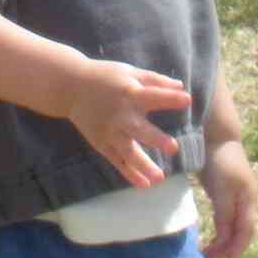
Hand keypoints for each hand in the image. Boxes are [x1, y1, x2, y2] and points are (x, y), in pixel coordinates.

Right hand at [64, 58, 190, 187]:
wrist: (70, 87)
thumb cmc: (105, 77)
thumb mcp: (129, 72)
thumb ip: (155, 80)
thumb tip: (182, 87)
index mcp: (130, 92)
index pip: (153, 95)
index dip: (170, 98)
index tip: (187, 100)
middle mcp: (120, 114)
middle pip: (139, 129)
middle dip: (156, 138)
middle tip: (173, 148)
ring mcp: (110, 131)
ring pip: (128, 151)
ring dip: (143, 165)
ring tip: (159, 178)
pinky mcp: (102, 143)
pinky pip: (117, 161)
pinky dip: (130, 174)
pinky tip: (145, 185)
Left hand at [198, 138, 257, 257]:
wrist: (216, 138)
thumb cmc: (220, 161)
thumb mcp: (222, 188)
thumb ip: (225, 213)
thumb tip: (226, 239)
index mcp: (248, 199)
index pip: (246, 230)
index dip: (238, 247)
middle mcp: (246, 201)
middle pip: (242, 231)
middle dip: (229, 247)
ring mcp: (238, 197)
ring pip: (234, 226)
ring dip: (224, 241)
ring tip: (209, 252)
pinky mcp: (227, 193)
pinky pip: (228, 218)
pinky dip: (221, 230)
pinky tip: (212, 236)